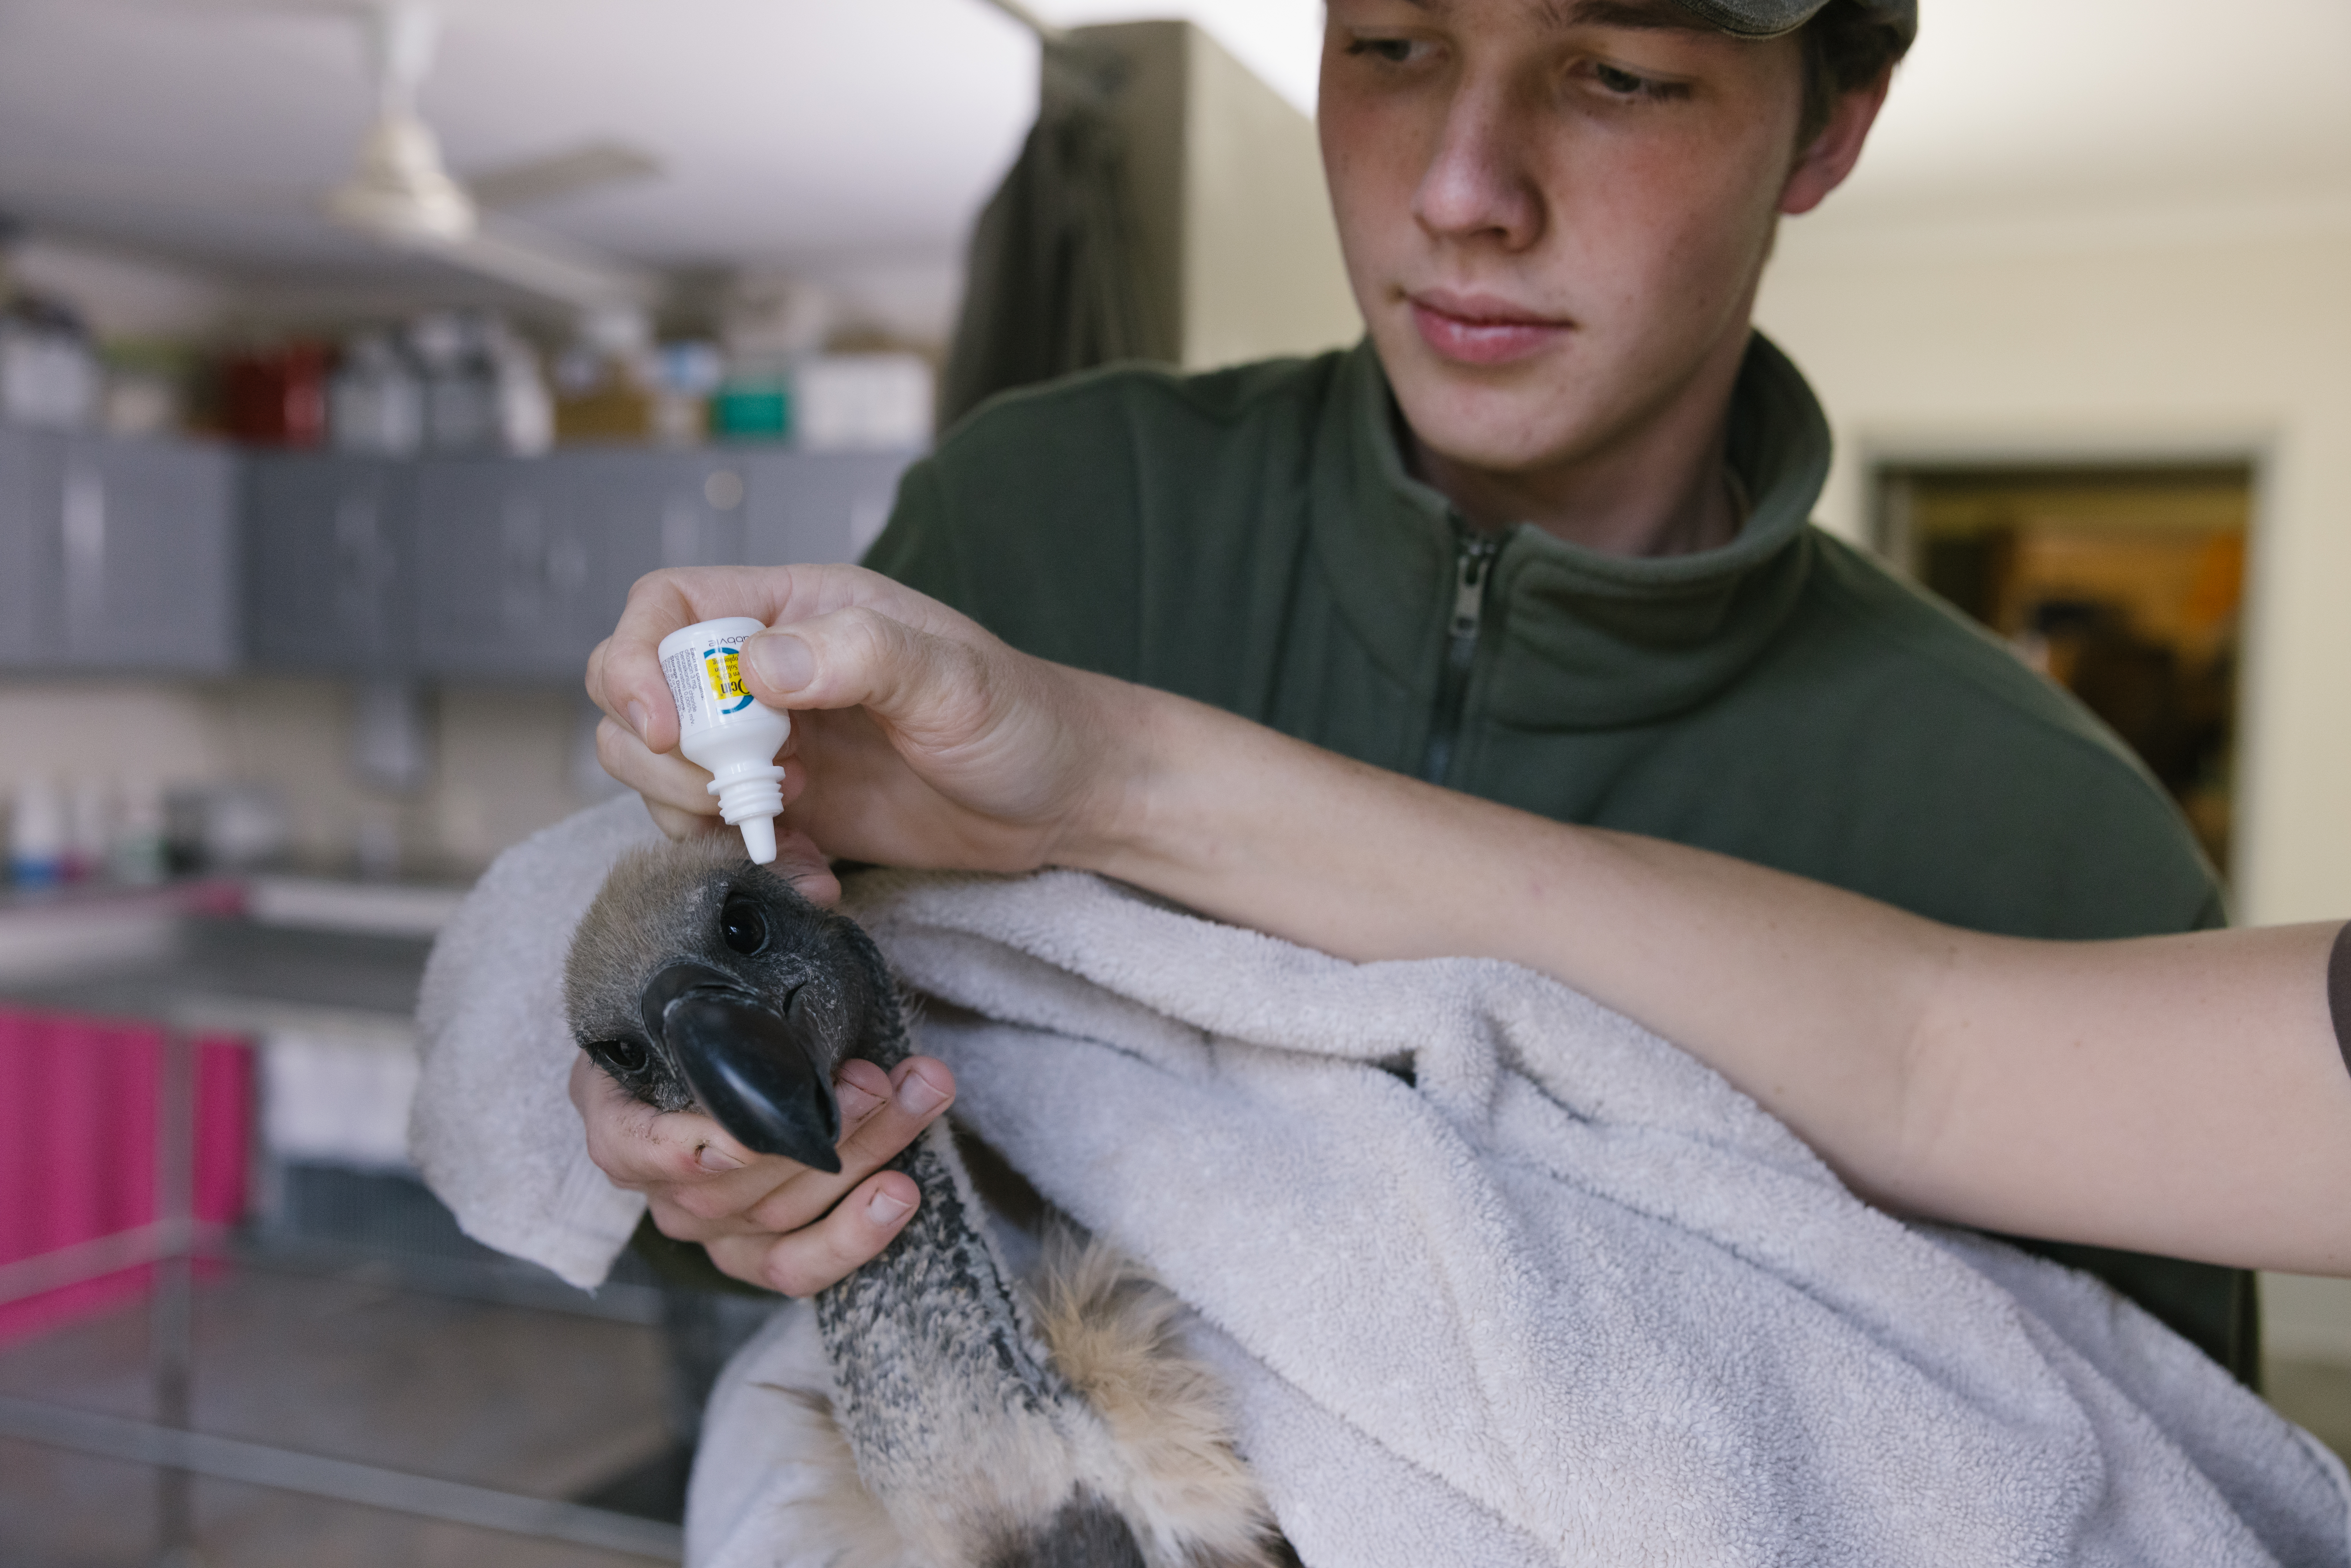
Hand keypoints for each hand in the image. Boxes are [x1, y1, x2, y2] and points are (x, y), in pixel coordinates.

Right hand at [565, 822, 942, 1295]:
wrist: (744, 1038)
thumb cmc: (725, 995)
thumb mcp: (727, 940)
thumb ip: (762, 890)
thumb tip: (820, 878)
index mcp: (618, 1100)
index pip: (629, 1146)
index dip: (679, 1149)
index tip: (742, 1133)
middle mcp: (656, 1171)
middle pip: (727, 1182)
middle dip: (811, 1131)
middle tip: (874, 1078)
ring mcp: (707, 1220)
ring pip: (777, 1215)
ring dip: (860, 1156)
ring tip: (919, 1095)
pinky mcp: (758, 1250)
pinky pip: (796, 1269)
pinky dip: (852, 1239)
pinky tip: (903, 1192)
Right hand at [586, 564, 1136, 871]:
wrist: (1063, 798)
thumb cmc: (1020, 718)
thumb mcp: (952, 677)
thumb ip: (860, 655)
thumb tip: (761, 667)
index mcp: (798, 610)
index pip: (667, 608)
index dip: (638, 661)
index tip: (666, 726)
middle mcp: (769, 674)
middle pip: (640, 696)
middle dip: (663, 755)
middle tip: (736, 792)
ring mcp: (771, 746)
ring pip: (663, 772)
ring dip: (696, 815)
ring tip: (788, 828)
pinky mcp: (788, 811)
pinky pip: (718, 837)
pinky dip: (744, 863)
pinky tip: (812, 873)